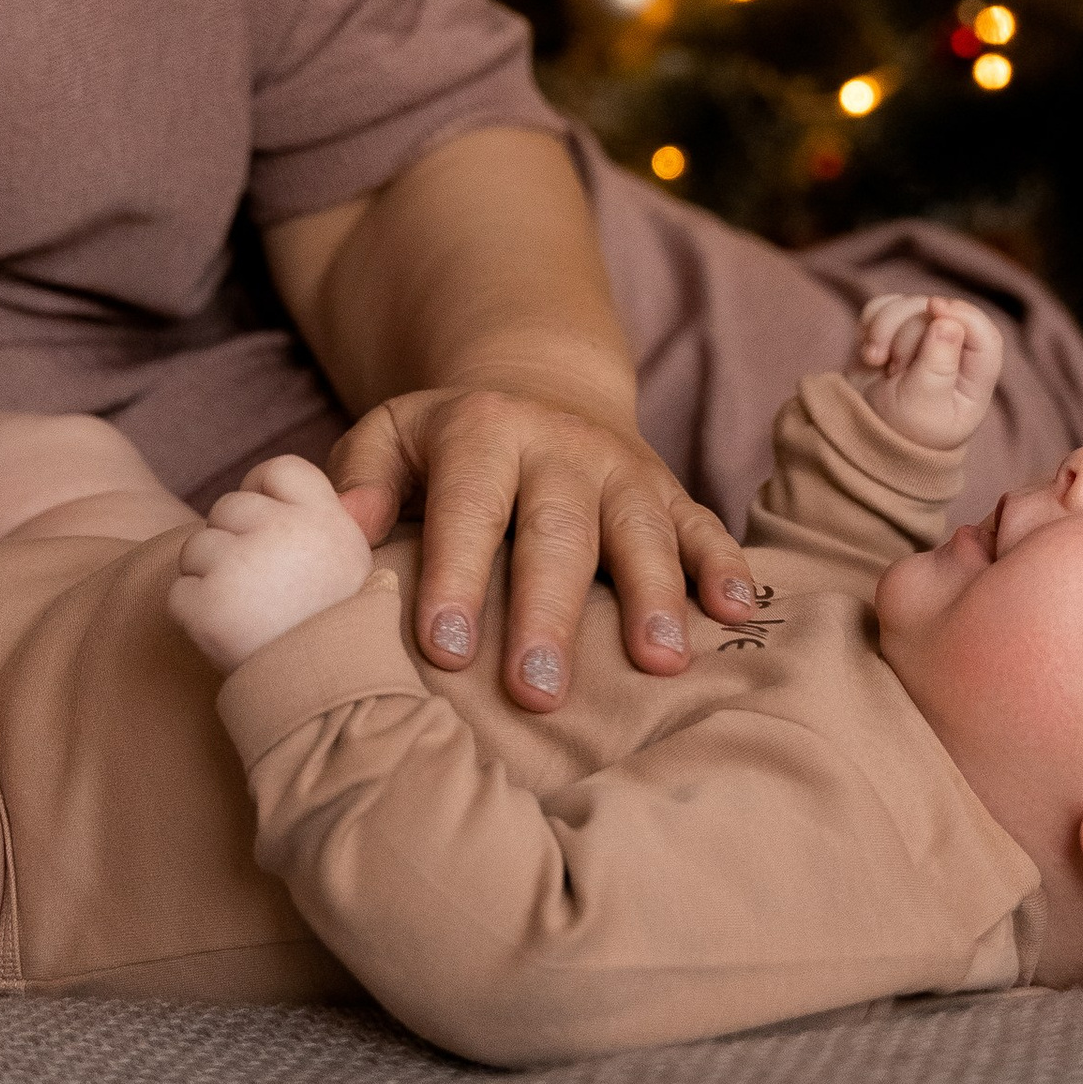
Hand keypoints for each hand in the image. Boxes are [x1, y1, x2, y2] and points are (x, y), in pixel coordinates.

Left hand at [169, 457, 373, 671]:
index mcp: (327, 521)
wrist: (326, 702)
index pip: (280, 470)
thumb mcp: (346, 566)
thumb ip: (313, 522)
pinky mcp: (208, 606)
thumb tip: (265, 490)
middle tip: (257, 587)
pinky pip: (179, 594)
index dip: (264, 492)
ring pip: (195, 548)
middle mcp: (286, 533)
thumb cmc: (331, 633)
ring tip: (245, 614)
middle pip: (228, 506)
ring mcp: (242, 566)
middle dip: (230, 541)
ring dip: (208, 578)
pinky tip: (227, 635)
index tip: (266, 527)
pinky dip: (194, 616)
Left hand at [328, 384, 755, 710]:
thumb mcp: (389, 437)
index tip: (444, 649)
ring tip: (657, 664)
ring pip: (640, 529)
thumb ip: (359, 480)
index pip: (467, 509)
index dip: (457, 576)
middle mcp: (559, 444)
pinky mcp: (669, 489)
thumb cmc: (447, 449)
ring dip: (654, 595)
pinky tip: (737, 613)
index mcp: (482, 431)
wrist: (536, 392)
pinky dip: (724, 566)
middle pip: (558, 532)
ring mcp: (622, 467)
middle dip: (549, 613)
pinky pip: (703, 524)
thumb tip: (346, 531)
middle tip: (537, 691)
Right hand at [850, 295, 1002, 454]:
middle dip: (907, 336)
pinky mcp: (895, 330)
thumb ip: (937, 366)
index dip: (964, 315)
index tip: (934, 309)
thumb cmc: (902, 429)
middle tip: (895, 371)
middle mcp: (954, 351)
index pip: (985, 336)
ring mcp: (924, 337)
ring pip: (910, 305)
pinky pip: (885, 306)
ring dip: (885, 330)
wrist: (862, 433)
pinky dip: (872, 323)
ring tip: (877, 361)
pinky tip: (870, 351)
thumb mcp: (922, 405)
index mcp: (974, 377)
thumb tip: (948, 322)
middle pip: (939, 315)